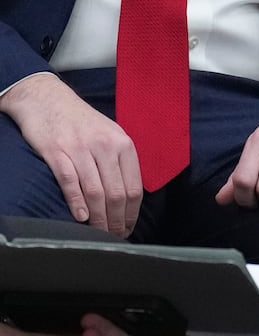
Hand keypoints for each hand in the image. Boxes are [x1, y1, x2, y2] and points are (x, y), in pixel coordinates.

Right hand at [0, 74, 140, 236]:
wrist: (47, 99)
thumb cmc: (80, 121)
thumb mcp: (110, 135)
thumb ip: (120, 161)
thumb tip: (128, 196)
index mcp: (123, 144)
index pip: (134, 187)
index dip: (132, 213)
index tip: (128, 227)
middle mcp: (105, 146)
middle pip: (117, 194)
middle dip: (117, 221)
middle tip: (114, 237)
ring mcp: (81, 149)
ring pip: (96, 192)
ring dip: (98, 219)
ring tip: (99, 233)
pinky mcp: (57, 152)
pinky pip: (71, 182)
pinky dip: (77, 203)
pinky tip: (80, 218)